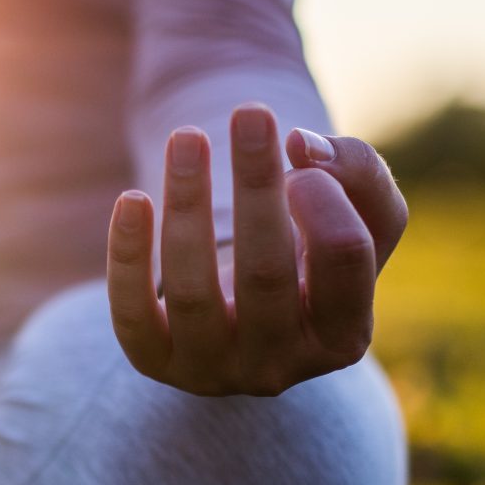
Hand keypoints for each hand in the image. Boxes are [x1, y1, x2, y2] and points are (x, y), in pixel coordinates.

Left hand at [106, 103, 407, 396]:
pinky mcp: (155, 362)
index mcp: (344, 337)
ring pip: (192, 291)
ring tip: (186, 137)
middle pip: (266, 272)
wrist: (247, 314)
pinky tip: (133, 198)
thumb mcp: (357, 215)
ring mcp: (213, 371)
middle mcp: (280, 366)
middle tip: (249, 113)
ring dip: (186, 205)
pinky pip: (132, 314)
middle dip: (255, 186)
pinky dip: (127, 255)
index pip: (344, 258)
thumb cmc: (310, 256)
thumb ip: (357, 172)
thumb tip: (301, 145)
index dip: (325, 197)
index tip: (300, 155)